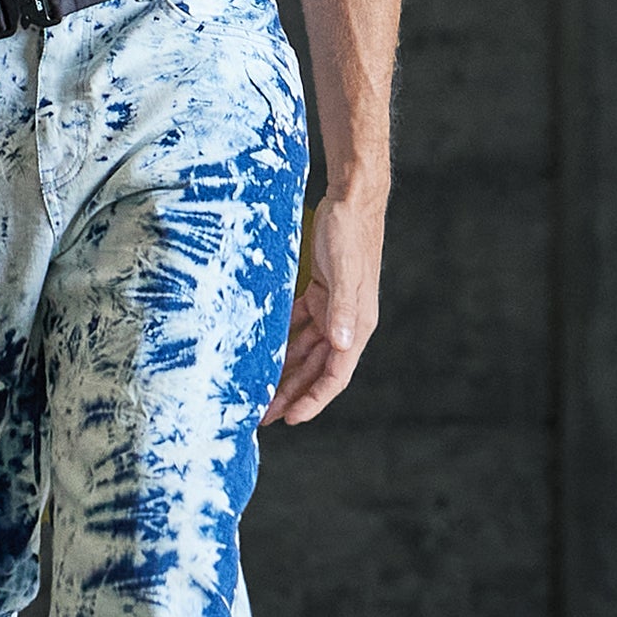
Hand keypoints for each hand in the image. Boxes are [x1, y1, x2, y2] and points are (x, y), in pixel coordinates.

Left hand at [263, 190, 382, 425]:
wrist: (351, 198)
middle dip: (293, 394)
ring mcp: (332, 309)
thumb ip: (342, 307)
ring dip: (286, 373)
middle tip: (263, 415)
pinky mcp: (319, 294)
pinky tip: (262, 353)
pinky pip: (298, 327)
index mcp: (356, 324)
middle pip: (317, 370)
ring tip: (260, 391)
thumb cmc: (350, 232)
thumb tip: (342, 344)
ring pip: (306, 352)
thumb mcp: (345, 269)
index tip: (291, 419)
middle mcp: (345, 323)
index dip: (314, 399)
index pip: (335, 375)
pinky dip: (282, 343)